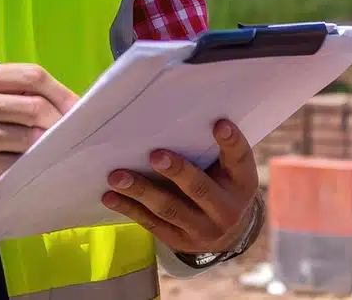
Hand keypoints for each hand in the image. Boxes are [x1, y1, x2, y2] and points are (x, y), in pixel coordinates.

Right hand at [0, 64, 78, 202]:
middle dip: (60, 120)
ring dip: (49, 144)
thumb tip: (67, 103)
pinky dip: (34, 163)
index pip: (31, 75)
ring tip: (57, 148)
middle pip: (34, 106)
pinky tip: (39, 165)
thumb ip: (13, 95)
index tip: (79, 107)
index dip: (60, 91)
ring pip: (30, 136)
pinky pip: (19, 162)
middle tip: (73, 132)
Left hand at [101, 119, 258, 254]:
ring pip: (169, 208)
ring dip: (140, 190)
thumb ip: (215, 148)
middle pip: (199, 189)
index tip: (219, 123)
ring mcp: (202, 229)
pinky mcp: (179, 240)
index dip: (231, 141)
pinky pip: (152, 223)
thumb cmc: (222, 184)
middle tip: (154, 155)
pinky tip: (110, 196)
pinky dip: (129, 208)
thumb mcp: (230, 169)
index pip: (240, 159)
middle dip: (177, 171)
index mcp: (241, 182)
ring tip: (116, 176)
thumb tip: (177, 111)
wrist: (228, 234)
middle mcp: (226, 209)